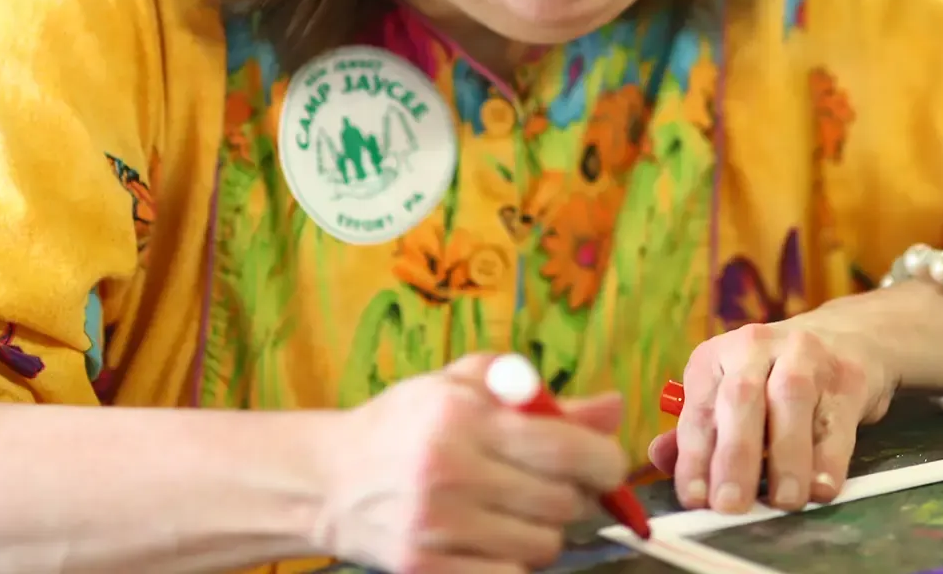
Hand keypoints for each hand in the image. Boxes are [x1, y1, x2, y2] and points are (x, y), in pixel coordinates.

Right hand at [312, 353, 629, 573]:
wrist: (330, 480)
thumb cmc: (406, 424)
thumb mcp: (463, 387)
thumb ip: (538, 394)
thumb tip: (612, 409)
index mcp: (462, 417)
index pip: (566, 448)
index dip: (603, 459)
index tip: (603, 462)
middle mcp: (450, 473)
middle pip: (563, 502)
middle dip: (572, 492)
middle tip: (552, 481)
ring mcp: (437, 529)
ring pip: (544, 545)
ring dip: (544, 529)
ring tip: (514, 508)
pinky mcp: (427, 571)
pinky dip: (515, 561)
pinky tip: (494, 537)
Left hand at [648, 314, 896, 514]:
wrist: (846, 337)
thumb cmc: (773, 379)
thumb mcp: (730, 393)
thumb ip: (698, 430)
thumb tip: (659, 459)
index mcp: (717, 356)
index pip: (699, 408)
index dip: (693, 455)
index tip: (693, 499)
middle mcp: (755, 347)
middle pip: (741, 398)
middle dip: (734, 455)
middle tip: (730, 505)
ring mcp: (804, 356)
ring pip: (790, 401)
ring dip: (785, 458)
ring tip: (783, 502)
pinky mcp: (847, 376)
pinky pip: (835, 418)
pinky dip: (829, 458)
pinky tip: (822, 488)